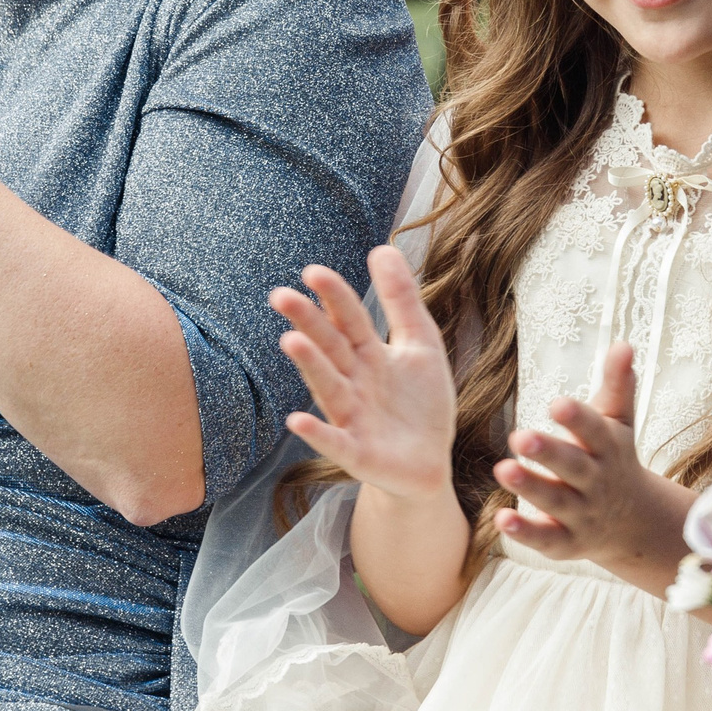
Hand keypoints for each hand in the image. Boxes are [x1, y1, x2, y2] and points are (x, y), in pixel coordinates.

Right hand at [273, 245, 456, 503]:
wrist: (429, 464)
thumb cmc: (420, 403)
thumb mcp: (419, 343)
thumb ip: (401, 299)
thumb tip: (382, 247)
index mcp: (368, 353)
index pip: (349, 319)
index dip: (334, 297)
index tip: (313, 271)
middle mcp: (353, 381)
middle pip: (330, 348)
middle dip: (309, 323)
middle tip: (282, 296)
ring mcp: (352, 417)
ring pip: (328, 387)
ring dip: (310, 366)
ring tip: (291, 341)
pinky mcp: (357, 454)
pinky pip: (335, 442)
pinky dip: (317, 433)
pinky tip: (297, 421)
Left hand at [492, 342, 696, 589]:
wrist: (634, 522)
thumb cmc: (615, 459)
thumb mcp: (619, 422)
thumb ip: (617, 384)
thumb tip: (623, 343)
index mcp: (608, 448)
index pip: (594, 430)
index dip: (578, 418)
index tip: (556, 402)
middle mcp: (597, 482)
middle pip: (574, 467)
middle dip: (549, 453)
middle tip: (520, 436)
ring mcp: (583, 514)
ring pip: (556, 502)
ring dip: (530, 488)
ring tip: (502, 469)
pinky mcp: (566, 543)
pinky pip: (546, 539)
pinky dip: (525, 532)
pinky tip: (501, 518)